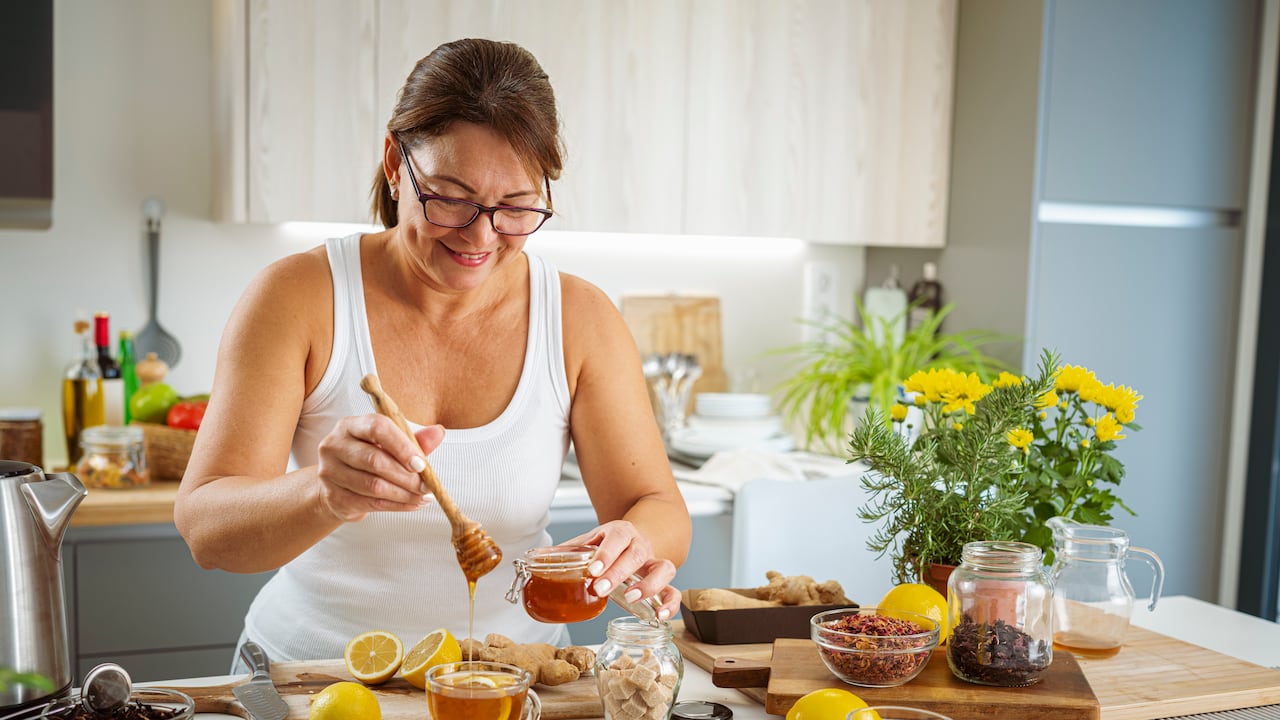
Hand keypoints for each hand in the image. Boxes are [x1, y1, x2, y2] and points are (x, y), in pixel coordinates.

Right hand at [315, 415, 443, 521]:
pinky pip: (370, 504)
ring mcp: (329, 472)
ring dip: (404, 494)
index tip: (421, 464)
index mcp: (350, 425)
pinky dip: (396, 506)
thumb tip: (438, 432)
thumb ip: (414, 440)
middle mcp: (334, 445)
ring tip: (422, 496)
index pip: (377, 428)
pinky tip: (411, 504)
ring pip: (374, 485)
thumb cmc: (370, 458)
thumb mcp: (391, 445)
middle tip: (427, 486)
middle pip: (374, 460)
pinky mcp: (333, 496)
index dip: (402, 446)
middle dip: (406, 476)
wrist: (340, 486)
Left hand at [563, 520, 680, 620]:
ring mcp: (654, 563)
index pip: (616, 537)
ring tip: (631, 598)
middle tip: (600, 589)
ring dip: (649, 585)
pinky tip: (659, 617)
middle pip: (636, 554)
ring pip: (664, 568)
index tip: (592, 569)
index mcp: (621, 532)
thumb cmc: (610, 544)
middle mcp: (641, 545)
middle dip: (618, 573)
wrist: (638, 536)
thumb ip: (567, 552)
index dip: (606, 553)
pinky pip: (673, 591)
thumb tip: (534, 557)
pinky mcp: (663, 582)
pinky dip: (670, 604)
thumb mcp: (589, 541)